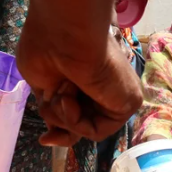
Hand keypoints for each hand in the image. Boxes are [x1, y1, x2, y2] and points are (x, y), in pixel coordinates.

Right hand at [16, 3, 142, 145]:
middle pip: (84, 124)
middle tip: (50, 126)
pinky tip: (69, 99)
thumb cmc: (46, 47)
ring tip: (60, 89)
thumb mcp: (42, 85)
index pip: (78, 112)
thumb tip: (52, 136)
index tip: (45, 139)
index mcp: (85, 78)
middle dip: (62, 127)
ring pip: (87, 127)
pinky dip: (77, 121)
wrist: (64, 33)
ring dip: (63, 115)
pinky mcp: (128, 103)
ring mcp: (117, 95)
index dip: (61, 127)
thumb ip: (52, 109)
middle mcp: (104, 87)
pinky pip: (98, 130)